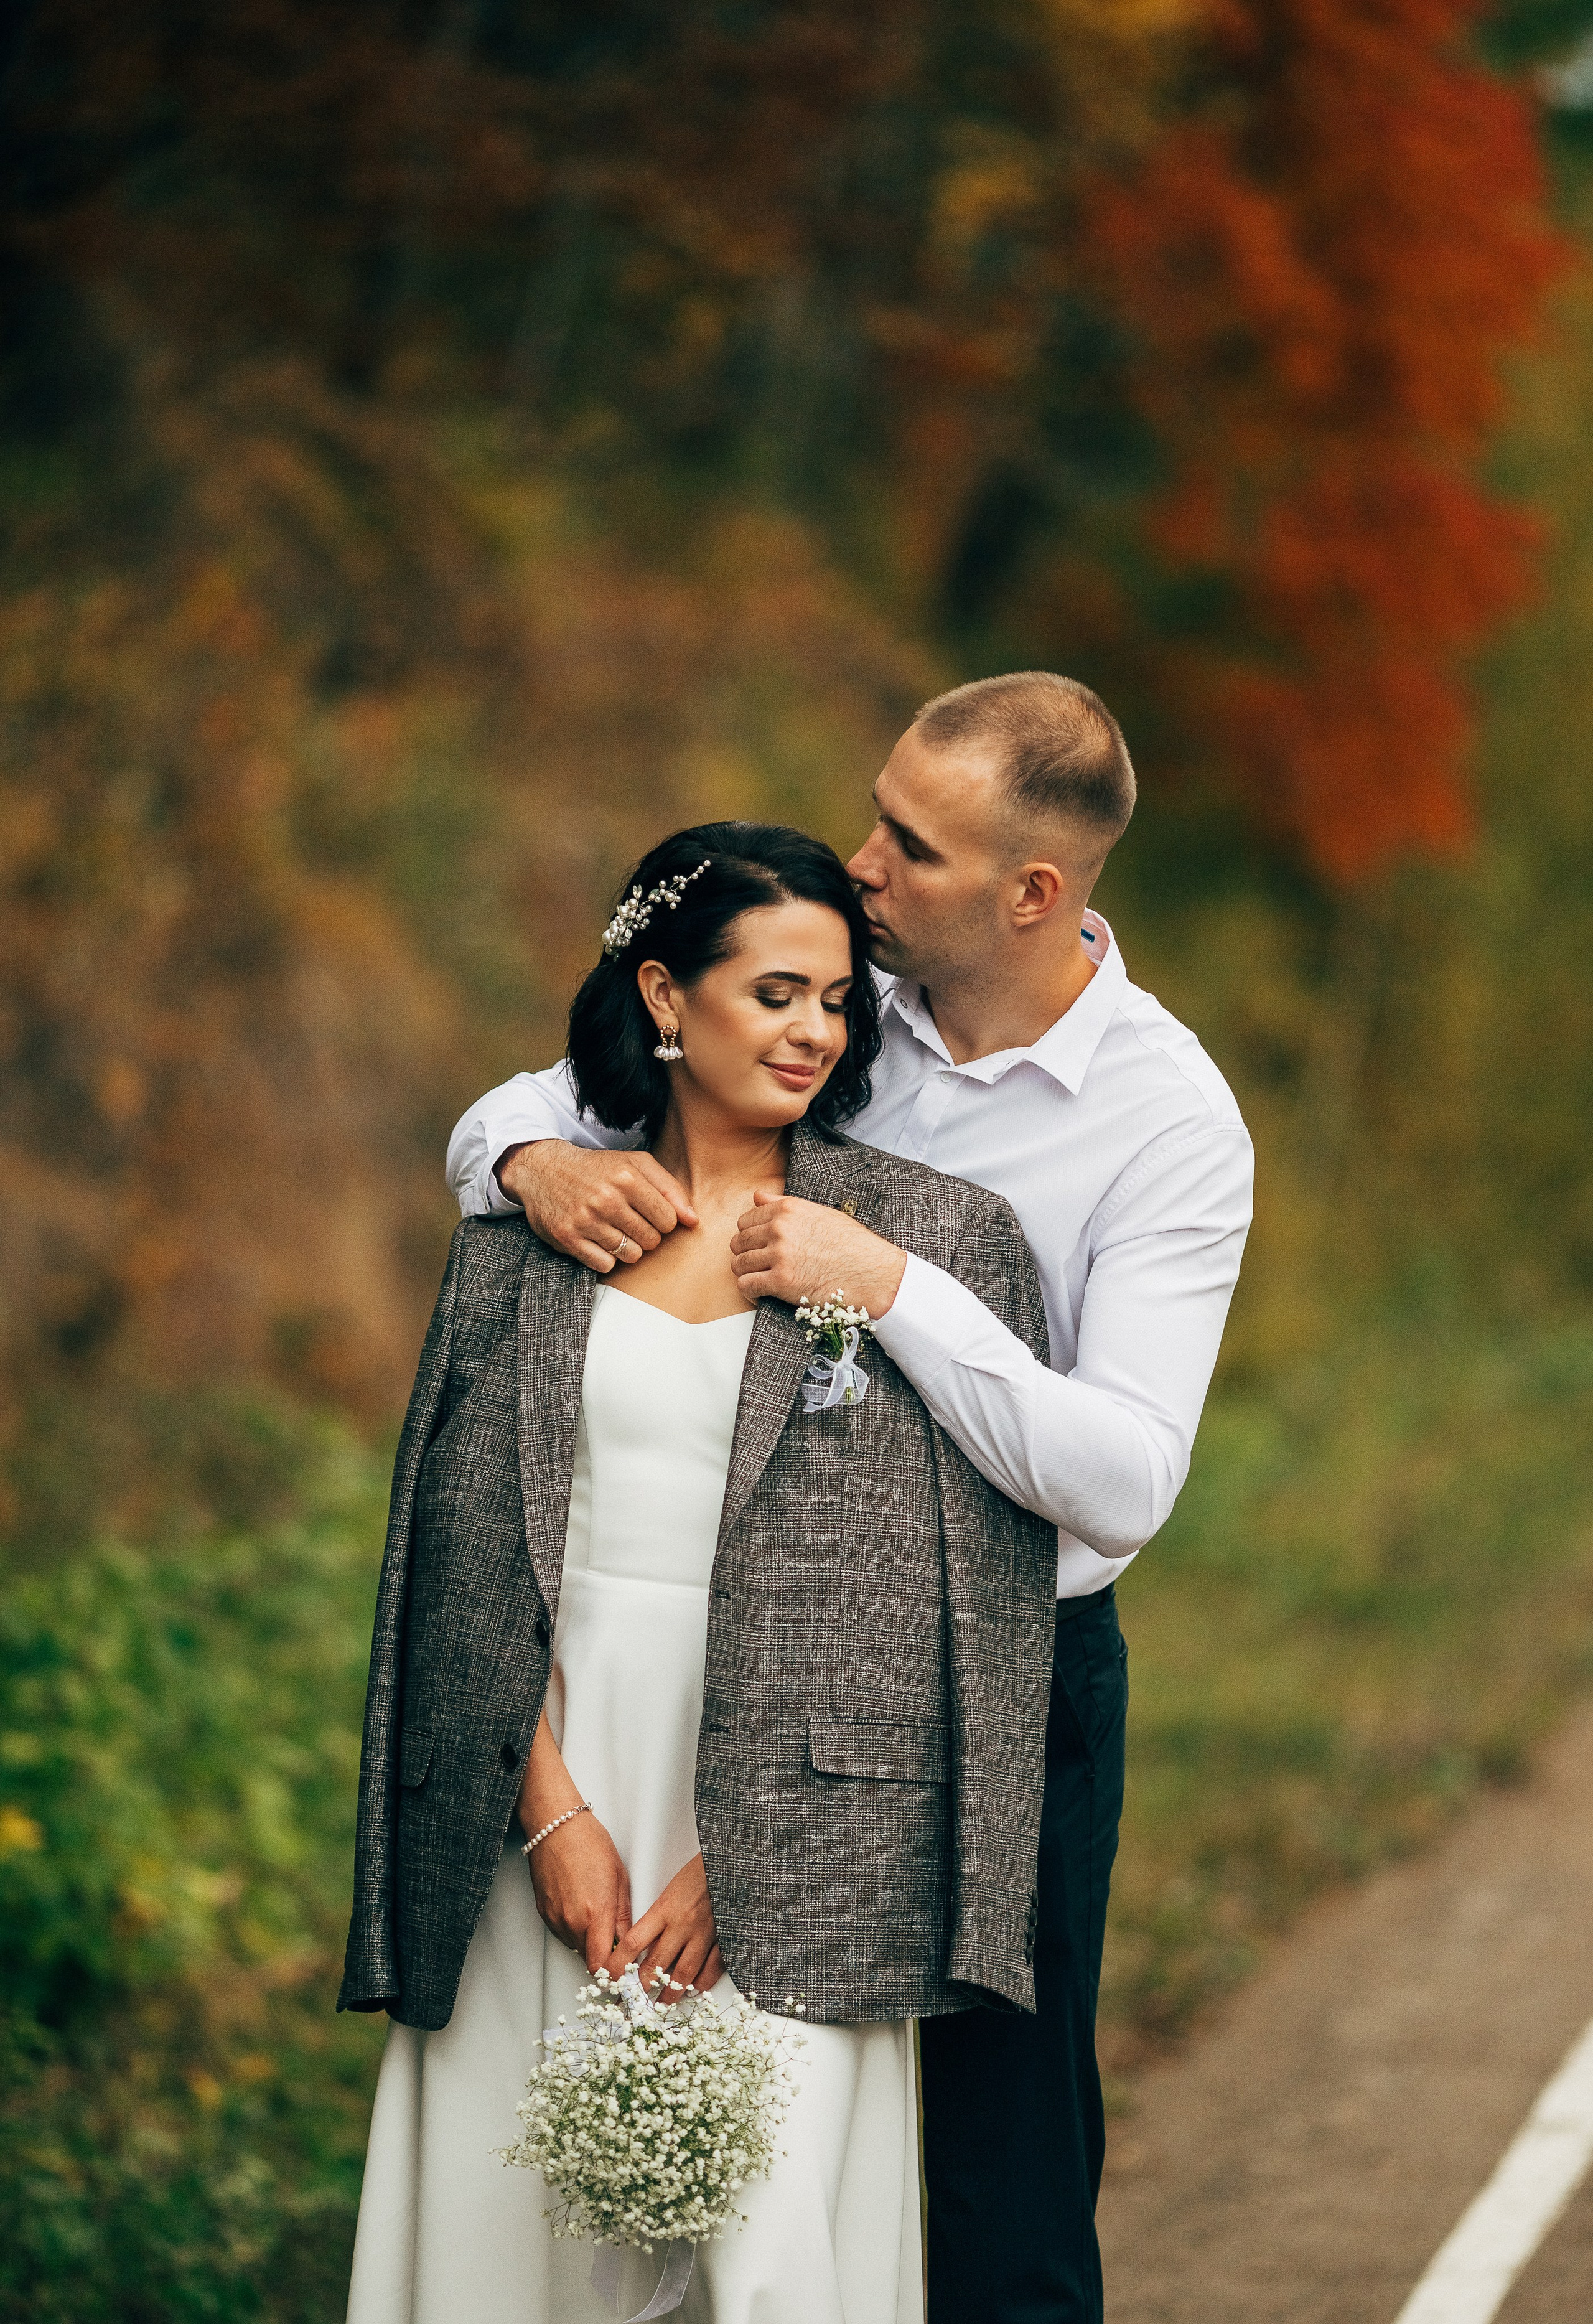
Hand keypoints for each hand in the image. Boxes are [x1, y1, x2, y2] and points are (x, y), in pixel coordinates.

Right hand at [496, 1140, 696, 1272]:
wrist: (544, 1170)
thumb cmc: (599, 1169)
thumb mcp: (636, 1164)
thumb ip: (670, 1189)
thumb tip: (693, 1221)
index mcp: (627, 1176)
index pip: (669, 1220)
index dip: (663, 1220)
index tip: (649, 1213)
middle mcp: (606, 1198)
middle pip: (652, 1240)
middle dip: (646, 1234)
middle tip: (629, 1221)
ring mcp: (585, 1220)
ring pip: (631, 1255)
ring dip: (627, 1247)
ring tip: (614, 1229)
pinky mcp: (568, 1238)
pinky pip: (605, 1265)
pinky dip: (605, 1257)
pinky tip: (597, 1239)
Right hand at [528, 1810, 633, 1971]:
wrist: (556, 1827)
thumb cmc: (589, 1844)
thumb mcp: (620, 1878)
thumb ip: (623, 1916)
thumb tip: (628, 1940)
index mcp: (597, 1914)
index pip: (602, 1965)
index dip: (613, 1970)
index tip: (622, 1966)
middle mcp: (573, 1922)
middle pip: (589, 1959)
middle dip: (602, 1954)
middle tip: (612, 1937)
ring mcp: (556, 1919)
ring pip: (575, 1946)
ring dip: (587, 1941)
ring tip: (595, 1914)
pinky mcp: (544, 1913)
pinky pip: (561, 1933)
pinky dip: (572, 1928)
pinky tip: (579, 1906)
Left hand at [609, 1852, 723, 2003]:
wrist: (728, 1864)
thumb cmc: (697, 1874)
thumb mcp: (669, 1891)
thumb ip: (656, 1917)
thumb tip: (640, 1944)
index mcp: (664, 1910)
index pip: (633, 1943)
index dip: (618, 1965)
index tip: (608, 1978)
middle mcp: (682, 1925)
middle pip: (656, 1964)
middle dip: (640, 1989)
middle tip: (630, 2003)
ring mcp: (704, 1935)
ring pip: (683, 1973)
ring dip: (670, 1993)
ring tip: (660, 2005)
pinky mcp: (723, 1939)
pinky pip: (711, 1969)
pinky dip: (701, 1983)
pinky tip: (693, 1989)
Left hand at [729, 1188, 906, 1317]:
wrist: (872, 1273)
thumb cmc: (851, 1244)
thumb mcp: (820, 1213)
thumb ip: (785, 1204)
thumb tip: (757, 1196)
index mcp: (788, 1209)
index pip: (746, 1219)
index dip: (750, 1235)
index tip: (759, 1246)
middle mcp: (780, 1228)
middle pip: (739, 1241)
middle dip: (746, 1254)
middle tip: (759, 1264)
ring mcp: (779, 1254)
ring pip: (738, 1263)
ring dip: (746, 1272)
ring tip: (760, 1278)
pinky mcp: (780, 1281)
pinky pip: (746, 1285)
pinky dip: (749, 1291)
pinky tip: (761, 1293)